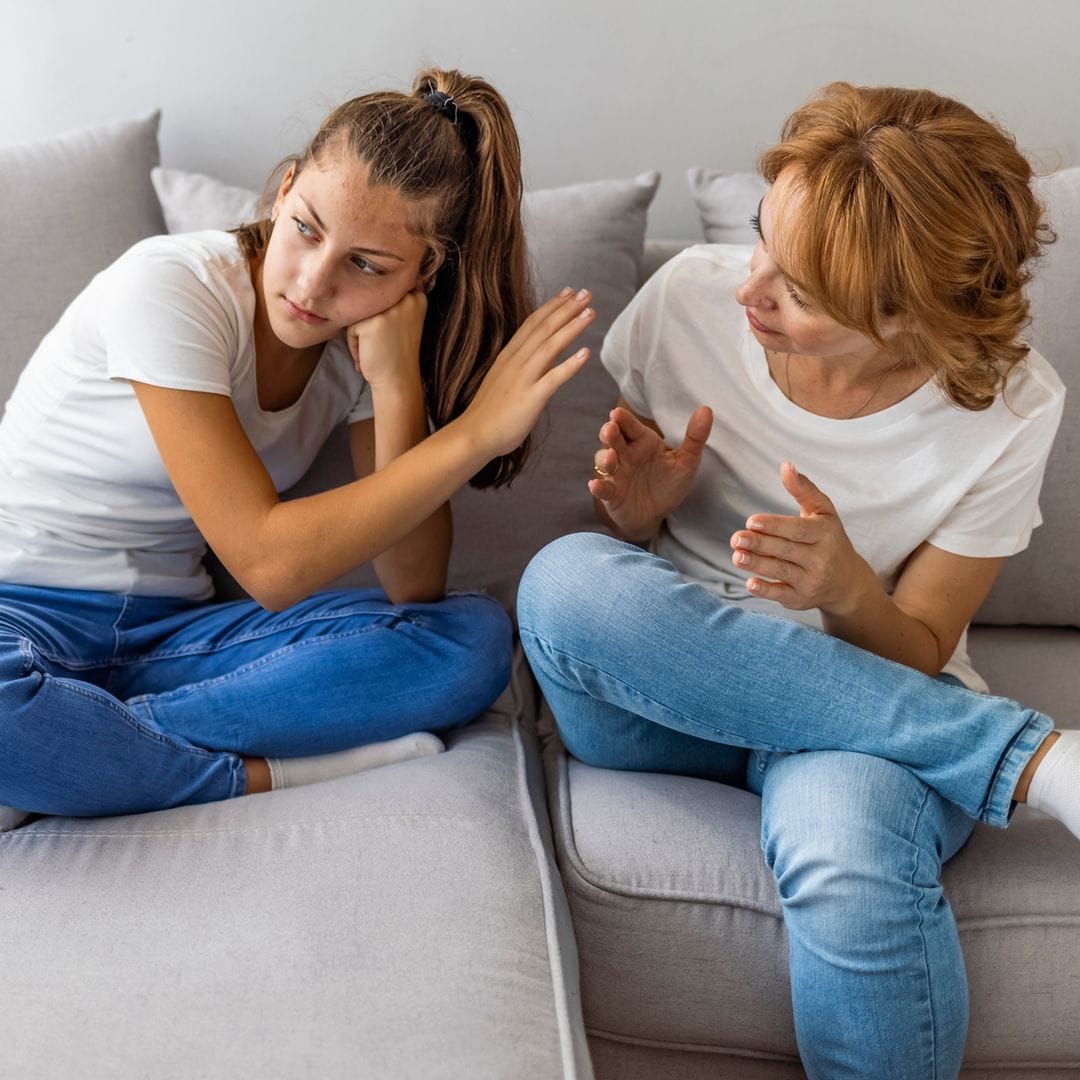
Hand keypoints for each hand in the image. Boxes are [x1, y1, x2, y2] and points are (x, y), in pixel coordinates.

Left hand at [346, 290, 427, 387]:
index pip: (385, 294)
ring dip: (360, 333)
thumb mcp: (405, 321)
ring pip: (360, 313)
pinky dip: (354, 344)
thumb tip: (369, 280)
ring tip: (375, 350)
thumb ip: (395, 302)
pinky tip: (367, 355)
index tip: (392, 335)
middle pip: (370, 302)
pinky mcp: (372, 322)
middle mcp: (405, 299)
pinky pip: (351, 327)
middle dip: (371, 324)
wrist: (398, 381)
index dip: (382, 316)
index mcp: (417, 297)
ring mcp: (389, 309)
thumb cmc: (398, 354)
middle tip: (383, 344)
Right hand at [459, 287, 593, 458]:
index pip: (532, 324)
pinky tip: (586, 354)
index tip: (568, 292)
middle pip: (544, 329)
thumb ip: (523, 367)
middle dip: (566, 309)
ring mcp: (522, 379)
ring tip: (590, 313)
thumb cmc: (489, 412)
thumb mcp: (504, 380)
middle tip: (585, 293)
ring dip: (571, 328)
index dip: (552, 306)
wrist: (473, 435)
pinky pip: (553, 378)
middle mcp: (515, 362)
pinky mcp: (530, 398)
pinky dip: (570, 365)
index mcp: (509, 356)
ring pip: (550, 347)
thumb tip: (545, 357)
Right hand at [589, 404, 712, 540]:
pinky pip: (603, 488)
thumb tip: (706, 409)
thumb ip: (695, 437)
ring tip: (610, 457)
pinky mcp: (611, 494)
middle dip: (608, 433)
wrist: (657, 514)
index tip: (617, 413)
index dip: (622, 419)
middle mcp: (625, 454)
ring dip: (604, 459)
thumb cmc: (668, 483)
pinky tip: (596, 485)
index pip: (629, 426)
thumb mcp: (686, 461)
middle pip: (612, 439)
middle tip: (610, 429)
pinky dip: (598, 487)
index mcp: (642, 442)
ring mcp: (616, 474)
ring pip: (604, 462)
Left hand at [729, 461, 876, 613]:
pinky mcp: (801, 599)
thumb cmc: (829, 538)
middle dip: (760, 544)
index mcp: (825, 533)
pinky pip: (782, 595)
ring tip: (736, 556)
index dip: (775, 526)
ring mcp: (811, 581)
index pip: (798, 530)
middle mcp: (821, 559)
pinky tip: (750, 583)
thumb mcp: (822, 512)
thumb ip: (803, 489)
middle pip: (786, 551)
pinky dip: (766, 591)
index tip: (751, 521)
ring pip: (781, 572)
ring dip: (757, 565)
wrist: (848, 581)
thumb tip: (785, 465)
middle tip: (736, 538)